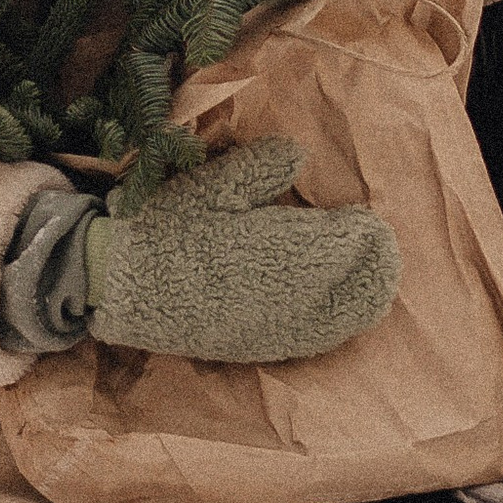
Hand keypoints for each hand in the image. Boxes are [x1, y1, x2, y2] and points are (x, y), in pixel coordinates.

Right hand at [84, 136, 399, 365]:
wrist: (119, 286)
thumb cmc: (164, 227)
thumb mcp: (209, 185)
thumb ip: (258, 169)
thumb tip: (299, 155)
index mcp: (274, 247)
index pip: (339, 244)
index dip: (361, 235)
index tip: (371, 221)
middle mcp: (282, 294)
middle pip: (346, 284)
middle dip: (370, 267)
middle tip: (383, 248)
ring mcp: (270, 326)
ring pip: (335, 318)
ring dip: (360, 298)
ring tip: (378, 282)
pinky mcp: (255, 347)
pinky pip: (309, 341)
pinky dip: (334, 327)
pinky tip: (344, 318)